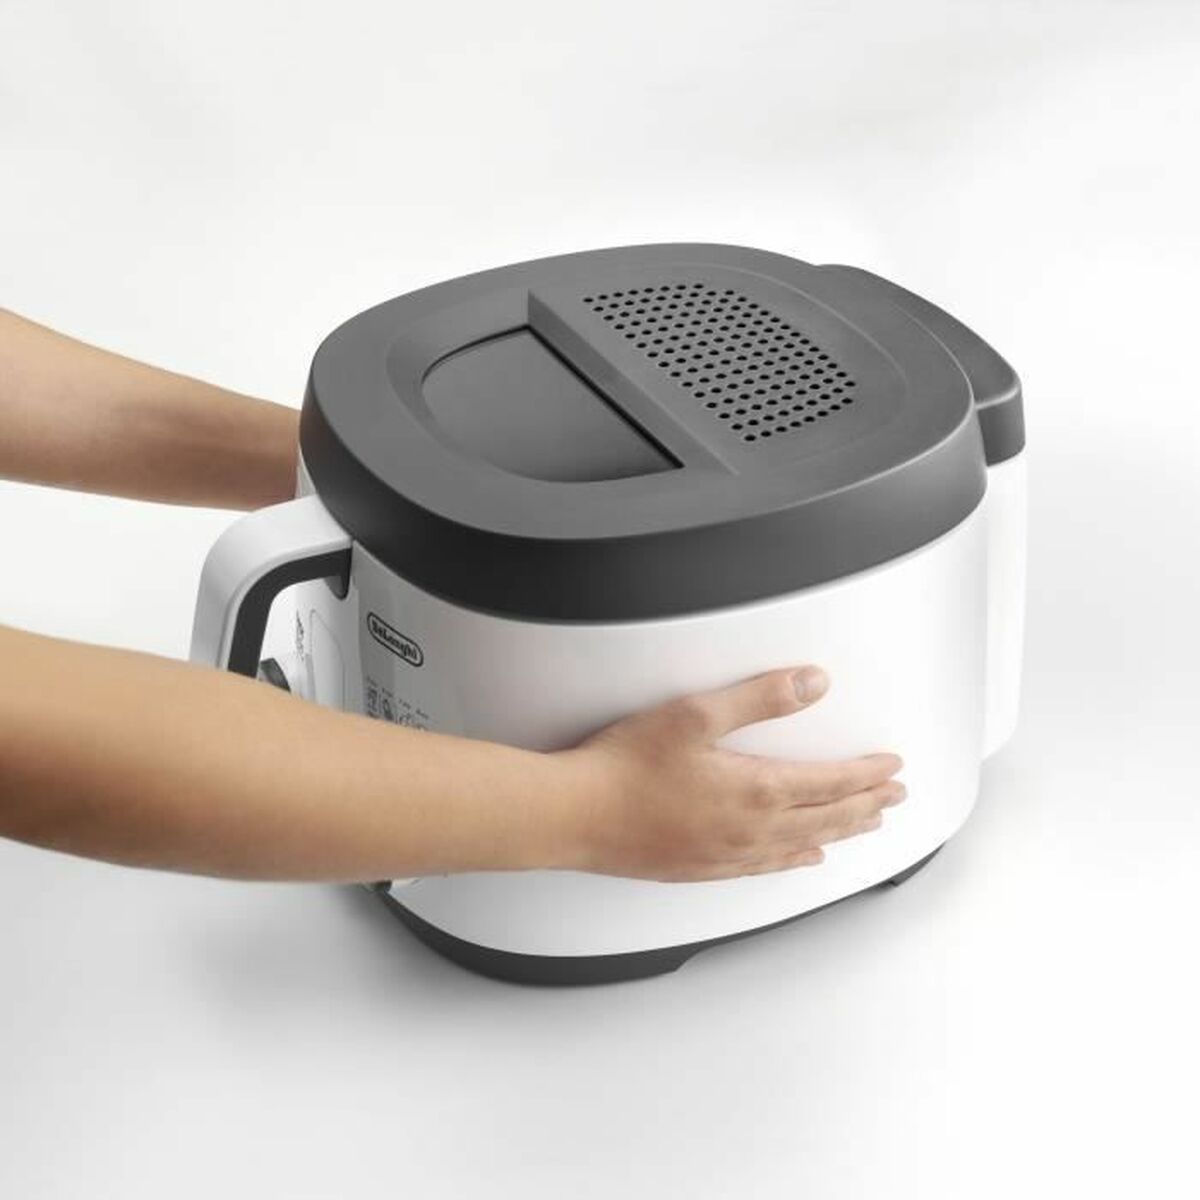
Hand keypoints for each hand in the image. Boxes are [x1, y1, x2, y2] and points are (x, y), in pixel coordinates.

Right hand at [557, 667, 904, 881]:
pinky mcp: (702, 869)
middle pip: (826, 819)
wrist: (576, 814)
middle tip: (895, 798)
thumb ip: (759, 698)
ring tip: (865, 826)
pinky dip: (795, 860)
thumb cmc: (626, 764)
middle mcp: (751, 830)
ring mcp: (728, 855)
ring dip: (840, 834)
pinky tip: (803, 859)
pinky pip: (766, 867)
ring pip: (802, 846)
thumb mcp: (694, 714)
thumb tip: (813, 683)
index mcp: (755, 790)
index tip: (893, 768)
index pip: (830, 783)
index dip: (866, 775)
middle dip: (866, 806)